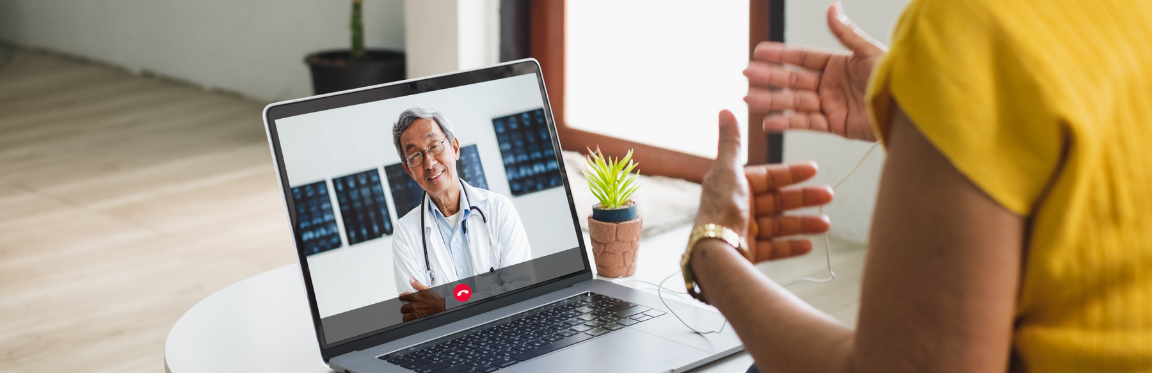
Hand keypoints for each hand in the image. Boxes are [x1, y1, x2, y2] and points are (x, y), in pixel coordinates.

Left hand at [398, 278, 445, 321]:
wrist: (440, 307)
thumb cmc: (435, 299)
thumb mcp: (426, 289)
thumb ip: (418, 285)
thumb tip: (412, 281)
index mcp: (414, 297)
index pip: (403, 297)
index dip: (401, 298)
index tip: (402, 298)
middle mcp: (413, 305)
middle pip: (402, 308)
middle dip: (404, 308)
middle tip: (406, 308)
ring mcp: (415, 312)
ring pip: (404, 316)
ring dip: (406, 315)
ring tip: (408, 314)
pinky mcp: (417, 318)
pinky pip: (408, 321)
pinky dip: (409, 320)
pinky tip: (411, 319)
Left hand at [695, 110, 831, 262]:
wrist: (715, 248)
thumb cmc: (721, 206)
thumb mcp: (728, 169)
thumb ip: (731, 142)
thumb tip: (725, 109)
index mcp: (733, 185)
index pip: (768, 177)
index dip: (791, 173)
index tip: (814, 169)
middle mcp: (738, 207)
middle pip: (777, 201)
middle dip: (803, 198)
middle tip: (829, 195)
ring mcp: (743, 231)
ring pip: (779, 225)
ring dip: (803, 223)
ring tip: (826, 224)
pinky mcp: (747, 252)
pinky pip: (774, 248)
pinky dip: (791, 246)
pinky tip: (810, 245)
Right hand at [743, 2, 886, 140]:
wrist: (907, 108)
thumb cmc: (893, 78)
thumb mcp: (867, 51)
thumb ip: (845, 33)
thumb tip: (831, 8)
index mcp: (837, 64)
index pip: (802, 58)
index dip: (780, 55)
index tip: (758, 52)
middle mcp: (830, 84)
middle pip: (792, 80)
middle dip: (768, 77)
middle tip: (746, 75)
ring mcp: (830, 105)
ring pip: (794, 102)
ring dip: (770, 100)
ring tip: (748, 99)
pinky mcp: (835, 125)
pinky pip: (806, 123)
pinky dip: (787, 123)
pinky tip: (768, 121)